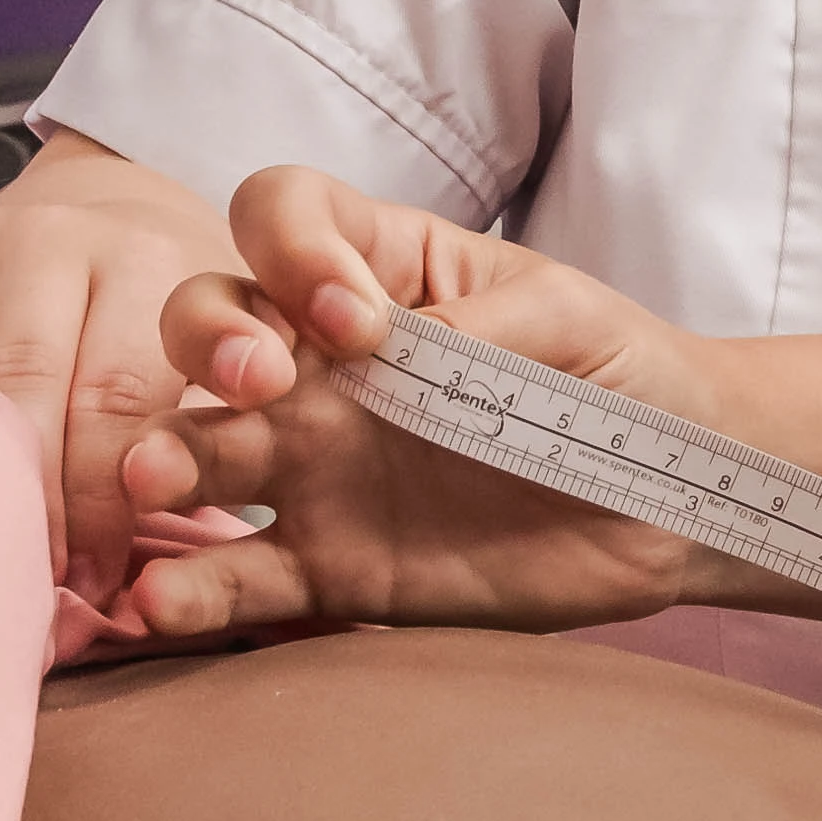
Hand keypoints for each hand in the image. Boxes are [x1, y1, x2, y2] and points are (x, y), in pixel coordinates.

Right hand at [0, 130, 240, 589]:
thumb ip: (203, 440)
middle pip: (21, 369)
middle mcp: (50, 245)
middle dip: (5, 479)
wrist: (116, 223)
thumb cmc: (164, 334)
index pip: (119, 396)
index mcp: (146, 275)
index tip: (90, 588)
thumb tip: (165, 572)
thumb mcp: (224, 362)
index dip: (104, 499)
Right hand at [111, 165, 742, 642]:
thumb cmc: (622, 377)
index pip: (284, 218)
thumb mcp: (569, 318)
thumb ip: (484, 321)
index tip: (357, 313)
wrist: (672, 505)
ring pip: (204, 449)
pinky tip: (163, 601)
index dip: (293, 247)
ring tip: (149, 481)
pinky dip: (194, 590)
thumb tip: (395, 343)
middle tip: (257, 381)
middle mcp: (321, 366)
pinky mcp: (330, 566)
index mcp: (379, 277)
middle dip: (210, 342)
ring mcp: (313, 465)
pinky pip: (245, 578)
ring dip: (166, 459)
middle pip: (211, 324)